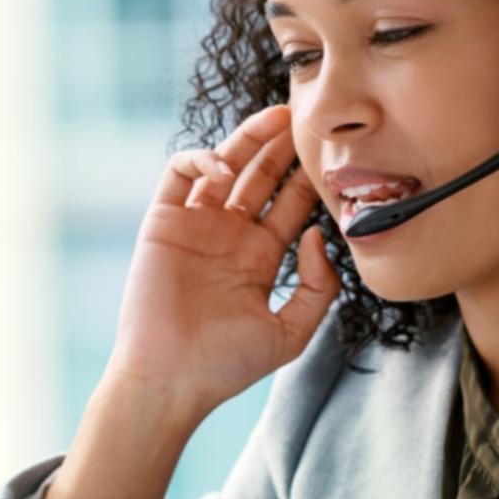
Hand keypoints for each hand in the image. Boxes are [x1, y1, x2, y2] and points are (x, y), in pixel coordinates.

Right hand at [108, 103, 338, 420]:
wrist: (172, 379)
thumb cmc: (227, 364)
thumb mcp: (291, 331)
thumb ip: (318, 287)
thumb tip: (316, 233)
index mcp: (261, 257)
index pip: (290, 204)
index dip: (309, 178)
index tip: (334, 158)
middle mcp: (230, 235)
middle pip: (262, 176)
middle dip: (283, 147)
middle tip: (308, 120)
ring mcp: (197, 225)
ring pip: (225, 164)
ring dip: (250, 139)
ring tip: (277, 119)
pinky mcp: (163, 221)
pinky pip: (180, 173)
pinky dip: (201, 158)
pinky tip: (225, 167)